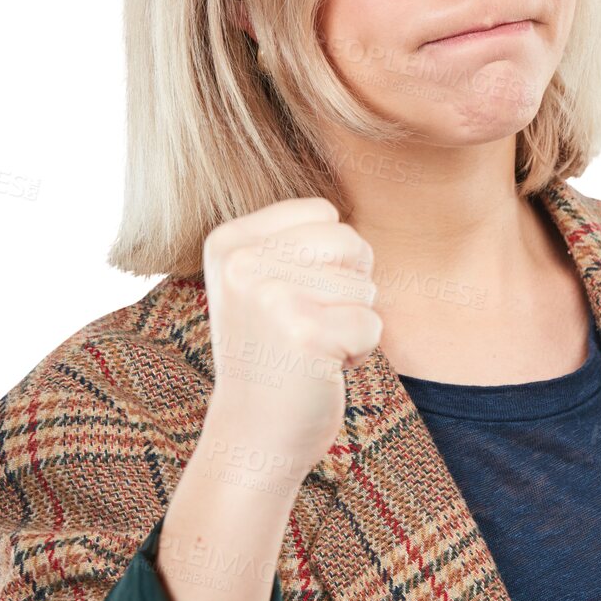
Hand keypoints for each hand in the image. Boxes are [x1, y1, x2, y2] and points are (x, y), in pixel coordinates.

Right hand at [201, 196, 381, 478]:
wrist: (252, 438)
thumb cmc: (273, 357)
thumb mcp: (262, 282)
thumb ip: (294, 237)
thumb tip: (362, 161)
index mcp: (229, 239)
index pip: (326, 213)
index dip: (331, 262)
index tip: (294, 300)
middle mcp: (242, 261)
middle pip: (352, 243)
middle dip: (348, 291)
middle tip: (307, 330)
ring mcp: (270, 296)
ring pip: (366, 285)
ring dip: (353, 324)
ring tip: (310, 350)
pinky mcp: (303, 333)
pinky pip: (372, 324)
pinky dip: (359, 354)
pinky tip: (320, 370)